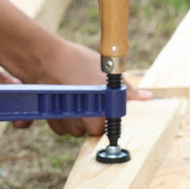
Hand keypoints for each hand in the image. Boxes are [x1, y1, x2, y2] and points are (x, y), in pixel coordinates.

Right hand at [25, 39, 155, 138]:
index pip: (105, 129)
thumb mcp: (106, 72)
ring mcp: (63, 122)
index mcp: (96, 114)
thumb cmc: (76, 62)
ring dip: (77, 117)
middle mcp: (79, 123)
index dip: (106, 118)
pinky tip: (65, 99)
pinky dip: (64, 116)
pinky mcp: (49, 120)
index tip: (104, 108)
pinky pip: (62, 125)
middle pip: (91, 130)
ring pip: (75, 129)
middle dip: (92, 118)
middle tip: (91, 99)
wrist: (43, 58)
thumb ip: (126, 90)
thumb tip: (146, 97)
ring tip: (77, 95)